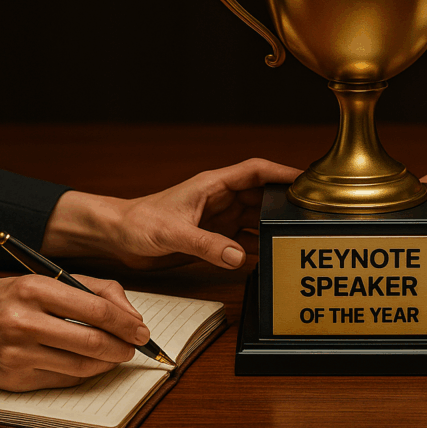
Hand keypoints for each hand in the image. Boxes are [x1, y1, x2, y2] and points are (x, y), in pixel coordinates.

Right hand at [0, 274, 149, 391]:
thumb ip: (86, 289)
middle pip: (92, 341)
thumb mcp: (36, 281)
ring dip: (107, 363)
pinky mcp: (14, 379)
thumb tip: (128, 312)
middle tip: (135, 346)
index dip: (125, 322)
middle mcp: (24, 321)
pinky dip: (83, 373)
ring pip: (81, 365)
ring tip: (117, 355)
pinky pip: (62, 379)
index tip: (141, 328)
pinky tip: (89, 364)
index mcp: (33, 289)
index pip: (95, 308)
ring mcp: (18, 354)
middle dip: (123, 346)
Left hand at [43, 158, 299, 269]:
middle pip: (263, 195)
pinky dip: (258, 246)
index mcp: (213, 185)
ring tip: (296, 235)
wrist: (115, 237)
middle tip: (311, 213)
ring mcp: (217, 218)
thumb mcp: (172, 232)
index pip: (256, 171)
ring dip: (273, 226)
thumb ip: (205, 244)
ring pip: (256, 218)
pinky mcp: (212, 237)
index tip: (307, 179)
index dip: (283, 172)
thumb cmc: (137, 223)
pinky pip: (243, 240)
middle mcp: (220, 199)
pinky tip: (270, 256)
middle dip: (285, 202)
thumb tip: (238, 255)